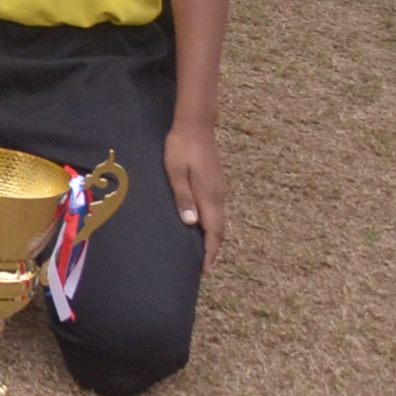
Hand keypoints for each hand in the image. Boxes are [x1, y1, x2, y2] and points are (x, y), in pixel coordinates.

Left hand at [164, 116, 225, 265]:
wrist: (195, 125)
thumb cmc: (180, 148)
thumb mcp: (176, 172)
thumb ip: (184, 197)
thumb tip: (192, 224)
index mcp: (209, 196)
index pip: (213, 232)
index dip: (209, 253)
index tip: (204, 270)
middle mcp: (218, 196)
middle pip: (219, 230)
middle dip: (212, 251)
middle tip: (202, 269)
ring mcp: (219, 189)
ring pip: (219, 221)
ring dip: (212, 239)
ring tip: (202, 254)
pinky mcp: (215, 184)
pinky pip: (216, 211)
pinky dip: (212, 225)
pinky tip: (202, 228)